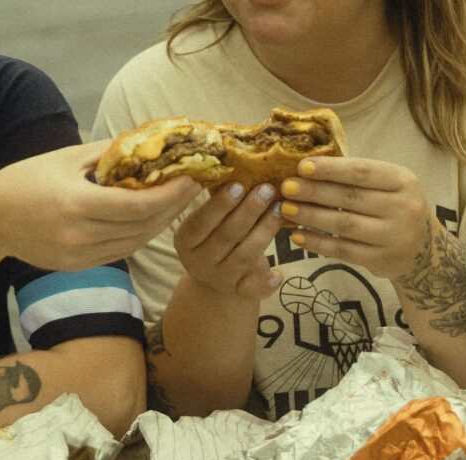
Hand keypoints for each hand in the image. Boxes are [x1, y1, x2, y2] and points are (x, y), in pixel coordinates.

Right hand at [0, 139, 202, 270]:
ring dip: (161, 223)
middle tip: (192, 187)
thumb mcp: (64, 158)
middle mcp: (79, 235)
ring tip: (177, 202)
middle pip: (143, 227)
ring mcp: (79, 256)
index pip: (138, 206)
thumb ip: (108, 153)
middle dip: (173, 207)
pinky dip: (140, 235)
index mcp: (75, 204)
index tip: (190, 178)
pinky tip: (152, 219)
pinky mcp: (78, 266)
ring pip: (135, 243)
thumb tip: (147, 142)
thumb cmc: (24, 180)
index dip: (170, 195)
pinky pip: (120, 252)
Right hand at [173, 182, 284, 298]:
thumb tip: (236, 163)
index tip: (239, 184)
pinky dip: (266, 282)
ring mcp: (220, 279)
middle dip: (248, 212)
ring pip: (244, 256)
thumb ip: (218, 201)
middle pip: (225, 237)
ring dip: (265, 232)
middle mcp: (199, 262)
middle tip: (267, 189)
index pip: (200, 223)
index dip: (219, 205)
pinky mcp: (239, 292)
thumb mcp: (208, 222)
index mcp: (185, 241)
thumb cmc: (215, 237)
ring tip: (280, 209)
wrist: (216, 279)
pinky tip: (279, 272)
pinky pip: (253, 290)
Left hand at [276, 157, 437, 280]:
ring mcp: (393, 236)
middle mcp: (402, 207)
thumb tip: (308, 168)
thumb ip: (358, 177)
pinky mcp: (381, 260)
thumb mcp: (389, 186)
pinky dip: (318, 243)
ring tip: (286, 210)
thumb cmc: (395, 209)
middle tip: (286, 188)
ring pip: (344, 225)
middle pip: (350, 198)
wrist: (424, 252)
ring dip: (311, 216)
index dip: (330, 169)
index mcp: (403, 181)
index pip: (362, 172)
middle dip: (314, 192)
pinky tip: (298, 236)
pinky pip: (343, 250)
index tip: (302, 166)